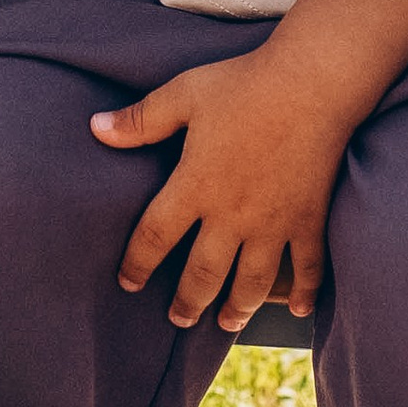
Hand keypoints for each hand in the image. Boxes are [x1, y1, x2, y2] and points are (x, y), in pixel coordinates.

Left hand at [95, 48, 344, 328]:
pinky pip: (307, 266)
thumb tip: (95, 129)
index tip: (128, 282)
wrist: (312, 83)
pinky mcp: (309, 218)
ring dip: (237, 308)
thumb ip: (140, 120)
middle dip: (188, 302)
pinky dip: (304, 292)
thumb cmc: (244, 84)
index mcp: (195, 186)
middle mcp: (231, 215)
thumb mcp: (184, 94)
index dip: (137, 264)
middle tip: (178, 319)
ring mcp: (273, 222)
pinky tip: (297, 310)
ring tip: (226, 323)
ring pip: (251, 281)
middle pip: (202, 274)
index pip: (154, 238)